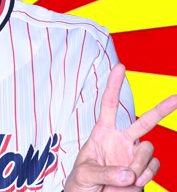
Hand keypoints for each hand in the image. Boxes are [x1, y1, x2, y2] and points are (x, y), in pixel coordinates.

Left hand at [65, 63, 176, 190]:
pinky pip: (153, 168)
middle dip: (162, 109)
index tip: (120, 66)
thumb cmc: (80, 184)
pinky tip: (132, 182)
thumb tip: (129, 173)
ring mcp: (134, 157)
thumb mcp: (84, 174)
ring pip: (148, 149)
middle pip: (145, 121)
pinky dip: (144, 176)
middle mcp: (121, 141)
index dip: (114, 85)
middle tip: (176, 98)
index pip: (109, 104)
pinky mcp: (143, 172)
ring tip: (124, 178)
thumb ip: (104, 171)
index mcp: (102, 133)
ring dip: (138, 164)